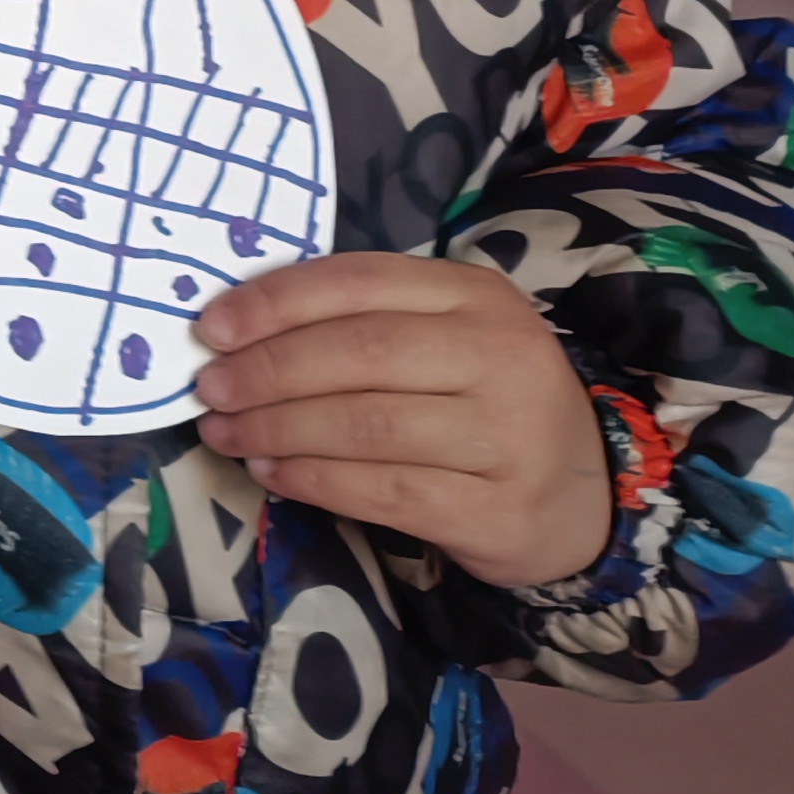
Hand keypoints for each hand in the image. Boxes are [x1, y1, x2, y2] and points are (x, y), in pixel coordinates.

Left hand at [191, 253, 614, 586]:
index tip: (211, 327)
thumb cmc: (483, 398)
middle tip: (209, 388)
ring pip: (364, 426)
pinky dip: (314, 481)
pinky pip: (384, 492)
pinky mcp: (497, 511)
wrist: (584, 493)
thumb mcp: (442, 335)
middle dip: (267, 371)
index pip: (360, 282)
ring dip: (277, 430)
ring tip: (226, 433)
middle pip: (358, 354)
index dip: (276, 302)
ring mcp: (507, 437)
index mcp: (476, 295)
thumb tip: (236, 329)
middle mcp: (500, 357)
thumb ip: (360, 320)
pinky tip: (273, 474)